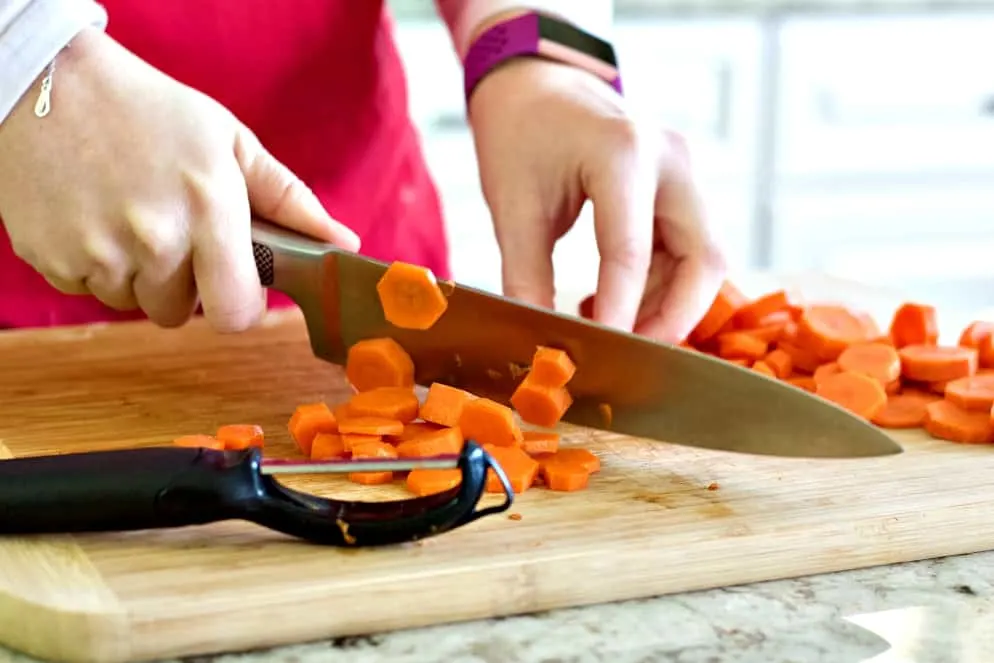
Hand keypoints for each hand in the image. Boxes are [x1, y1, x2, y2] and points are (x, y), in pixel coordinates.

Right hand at [0, 28, 359, 331]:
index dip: (240, 304)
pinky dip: (97, 264)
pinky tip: (96, 217)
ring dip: (139, 275)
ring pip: (135, 303)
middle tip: (176, 234)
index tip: (236, 283)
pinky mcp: (53, 261)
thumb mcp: (230, 142)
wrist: (46, 84)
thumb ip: (289, 199)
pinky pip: (90, 289)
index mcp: (209, 210)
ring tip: (131, 216)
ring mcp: (98, 253)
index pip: (237, 312)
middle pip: (182, 314)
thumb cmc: (150, 111)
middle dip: (186, 286)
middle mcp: (155, 239)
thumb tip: (342, 244)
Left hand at [467, 58, 725, 342]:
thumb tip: (541, 350)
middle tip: (631, 354)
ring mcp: (685, 171)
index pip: (632, 252)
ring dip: (668, 305)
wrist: (537, 88)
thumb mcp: (514, 208)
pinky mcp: (684, 188)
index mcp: (624, 153)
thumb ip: (527, 279)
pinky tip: (619, 303)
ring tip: (613, 329)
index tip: (603, 357)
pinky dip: (662, 286)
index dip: (621, 315)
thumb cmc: (521, 136)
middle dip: (675, 317)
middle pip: (705, 258)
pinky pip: (690, 250)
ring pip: (705, 258)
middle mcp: (672, 159)